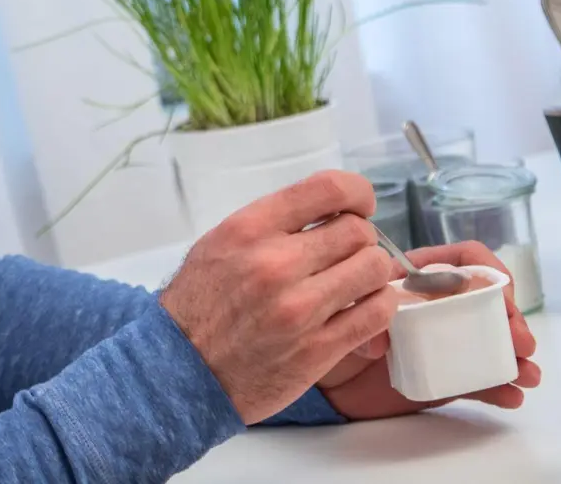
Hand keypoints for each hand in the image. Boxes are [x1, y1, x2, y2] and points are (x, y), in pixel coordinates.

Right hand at [159, 171, 399, 423]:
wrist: (181, 371)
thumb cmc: (199, 305)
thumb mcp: (219, 244)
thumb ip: (273, 225)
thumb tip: (331, 214)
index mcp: (249, 230)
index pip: (329, 189)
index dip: (358, 192)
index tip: (359, 206)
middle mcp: (274, 265)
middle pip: (359, 231)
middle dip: (361, 240)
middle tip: (346, 254)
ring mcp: (298, 309)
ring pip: (374, 270)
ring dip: (372, 274)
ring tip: (354, 282)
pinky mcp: (317, 350)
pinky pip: (377, 314)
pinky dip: (378, 306)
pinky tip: (361, 307)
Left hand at [318, 240, 541, 419]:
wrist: (324, 380)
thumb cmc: (331, 331)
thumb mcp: (344, 314)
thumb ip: (362, 315)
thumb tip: (384, 334)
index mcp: (419, 277)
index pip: (465, 260)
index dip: (488, 272)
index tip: (499, 296)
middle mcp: (439, 307)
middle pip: (489, 302)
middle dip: (511, 318)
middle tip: (520, 342)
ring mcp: (447, 342)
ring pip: (492, 342)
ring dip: (515, 355)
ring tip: (527, 373)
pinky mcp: (447, 378)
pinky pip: (480, 381)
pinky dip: (500, 388)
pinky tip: (512, 396)